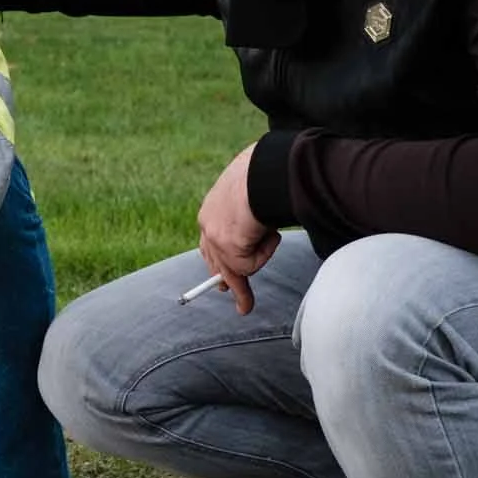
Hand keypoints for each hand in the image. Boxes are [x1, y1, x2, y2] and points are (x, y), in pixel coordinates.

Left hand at [196, 143, 279, 314]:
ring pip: (236, 269)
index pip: (211, 240)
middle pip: (216, 263)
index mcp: (212, 209)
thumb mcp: (253, 190)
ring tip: (246, 301)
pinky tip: (269, 234)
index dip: (219, 260)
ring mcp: (215, 239)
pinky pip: (251, 266)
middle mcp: (207, 225)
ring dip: (246, 285)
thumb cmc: (264, 172)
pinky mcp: (227, 251)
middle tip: (239, 305)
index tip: (221, 279)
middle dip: (228, 285)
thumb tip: (268, 213)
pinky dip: (266, 252)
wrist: (260, 172)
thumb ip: (250, 209)